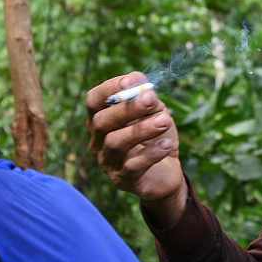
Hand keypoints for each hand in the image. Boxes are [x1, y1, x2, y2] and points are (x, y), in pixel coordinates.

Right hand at [86, 72, 186, 222]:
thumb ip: (146, 96)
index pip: (93, 101)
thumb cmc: (155, 136)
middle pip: (101, 122)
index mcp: (101, 119)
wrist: (167, 170)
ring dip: (141, 130)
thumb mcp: (154, 112)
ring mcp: (108, 162)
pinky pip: (132, 166)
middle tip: (151, 100)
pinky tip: (166, 145)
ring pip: (115, 143)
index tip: (130, 82)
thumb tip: (139, 82)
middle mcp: (98, 140)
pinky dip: (151, 154)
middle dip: (127, 108)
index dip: (109, 89)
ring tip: (165, 120)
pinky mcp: (123, 180)